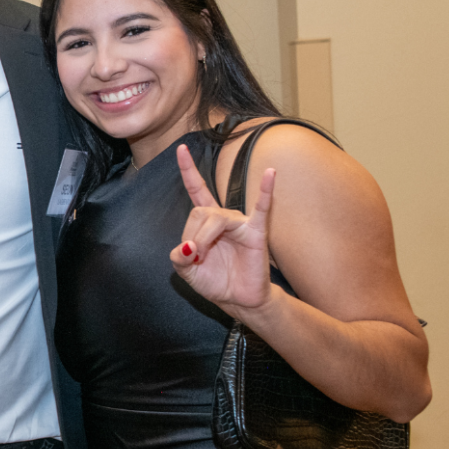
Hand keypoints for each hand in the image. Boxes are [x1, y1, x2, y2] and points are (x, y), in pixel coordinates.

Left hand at [168, 144, 277, 312]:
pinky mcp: (256, 233)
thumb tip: (187, 246)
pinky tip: (270, 174)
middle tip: (194, 257)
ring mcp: (241, 224)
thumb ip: (178, 257)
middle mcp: (223, 218)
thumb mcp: (186, 271)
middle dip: (191, 235)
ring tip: (202, 255)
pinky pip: (262, 208)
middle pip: (200, 212)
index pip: (196, 190)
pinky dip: (266, 191)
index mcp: (206, 222)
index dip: (188, 170)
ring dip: (203, 238)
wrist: (238, 300)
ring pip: (216, 218)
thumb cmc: (215, 281)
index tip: (180, 148)